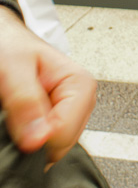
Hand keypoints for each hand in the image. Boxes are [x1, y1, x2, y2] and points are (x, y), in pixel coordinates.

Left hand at [0, 6, 95, 162]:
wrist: (4, 39)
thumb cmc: (10, 45)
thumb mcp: (14, 67)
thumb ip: (25, 101)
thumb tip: (37, 139)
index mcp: (81, 85)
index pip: (64, 134)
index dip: (35, 134)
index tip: (16, 121)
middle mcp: (81, 101)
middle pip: (60, 144)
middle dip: (34, 135)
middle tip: (14, 109)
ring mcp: (71, 114)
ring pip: (52, 148)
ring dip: (30, 136)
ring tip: (17, 110)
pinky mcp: (58, 122)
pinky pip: (46, 144)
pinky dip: (29, 137)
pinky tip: (21, 118)